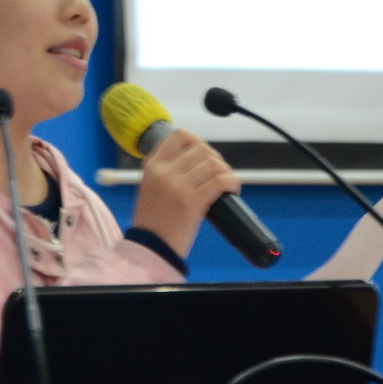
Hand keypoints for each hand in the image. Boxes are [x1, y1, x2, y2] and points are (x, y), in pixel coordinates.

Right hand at [131, 129, 240, 257]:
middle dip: (215, 158)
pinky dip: (231, 182)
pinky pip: (219, 181)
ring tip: (226, 182)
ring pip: (212, 163)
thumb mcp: (150, 187)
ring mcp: (178, 185)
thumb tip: (193, 160)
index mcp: (153, 166)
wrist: (150, 247)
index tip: (204, 154)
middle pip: (201, 149)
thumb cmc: (152, 221)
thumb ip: (165, 171)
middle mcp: (165, 171)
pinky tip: (232, 190)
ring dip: (225, 171)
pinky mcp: (192, 201)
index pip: (179, 136)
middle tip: (218, 172)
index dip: (197, 141)